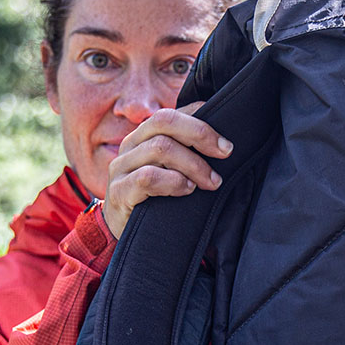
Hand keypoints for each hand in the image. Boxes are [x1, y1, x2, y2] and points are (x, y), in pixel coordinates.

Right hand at [101, 101, 232, 237]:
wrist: (125, 232)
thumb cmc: (156, 199)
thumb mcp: (172, 171)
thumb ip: (187, 154)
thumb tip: (223, 145)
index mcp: (144, 135)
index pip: (174, 113)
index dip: (203, 122)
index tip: (226, 144)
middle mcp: (130, 144)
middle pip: (165, 121)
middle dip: (200, 134)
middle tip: (225, 153)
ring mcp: (121, 167)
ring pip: (160, 148)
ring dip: (193, 164)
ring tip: (209, 182)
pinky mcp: (119, 191)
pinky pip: (147, 177)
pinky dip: (173, 182)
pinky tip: (187, 190)